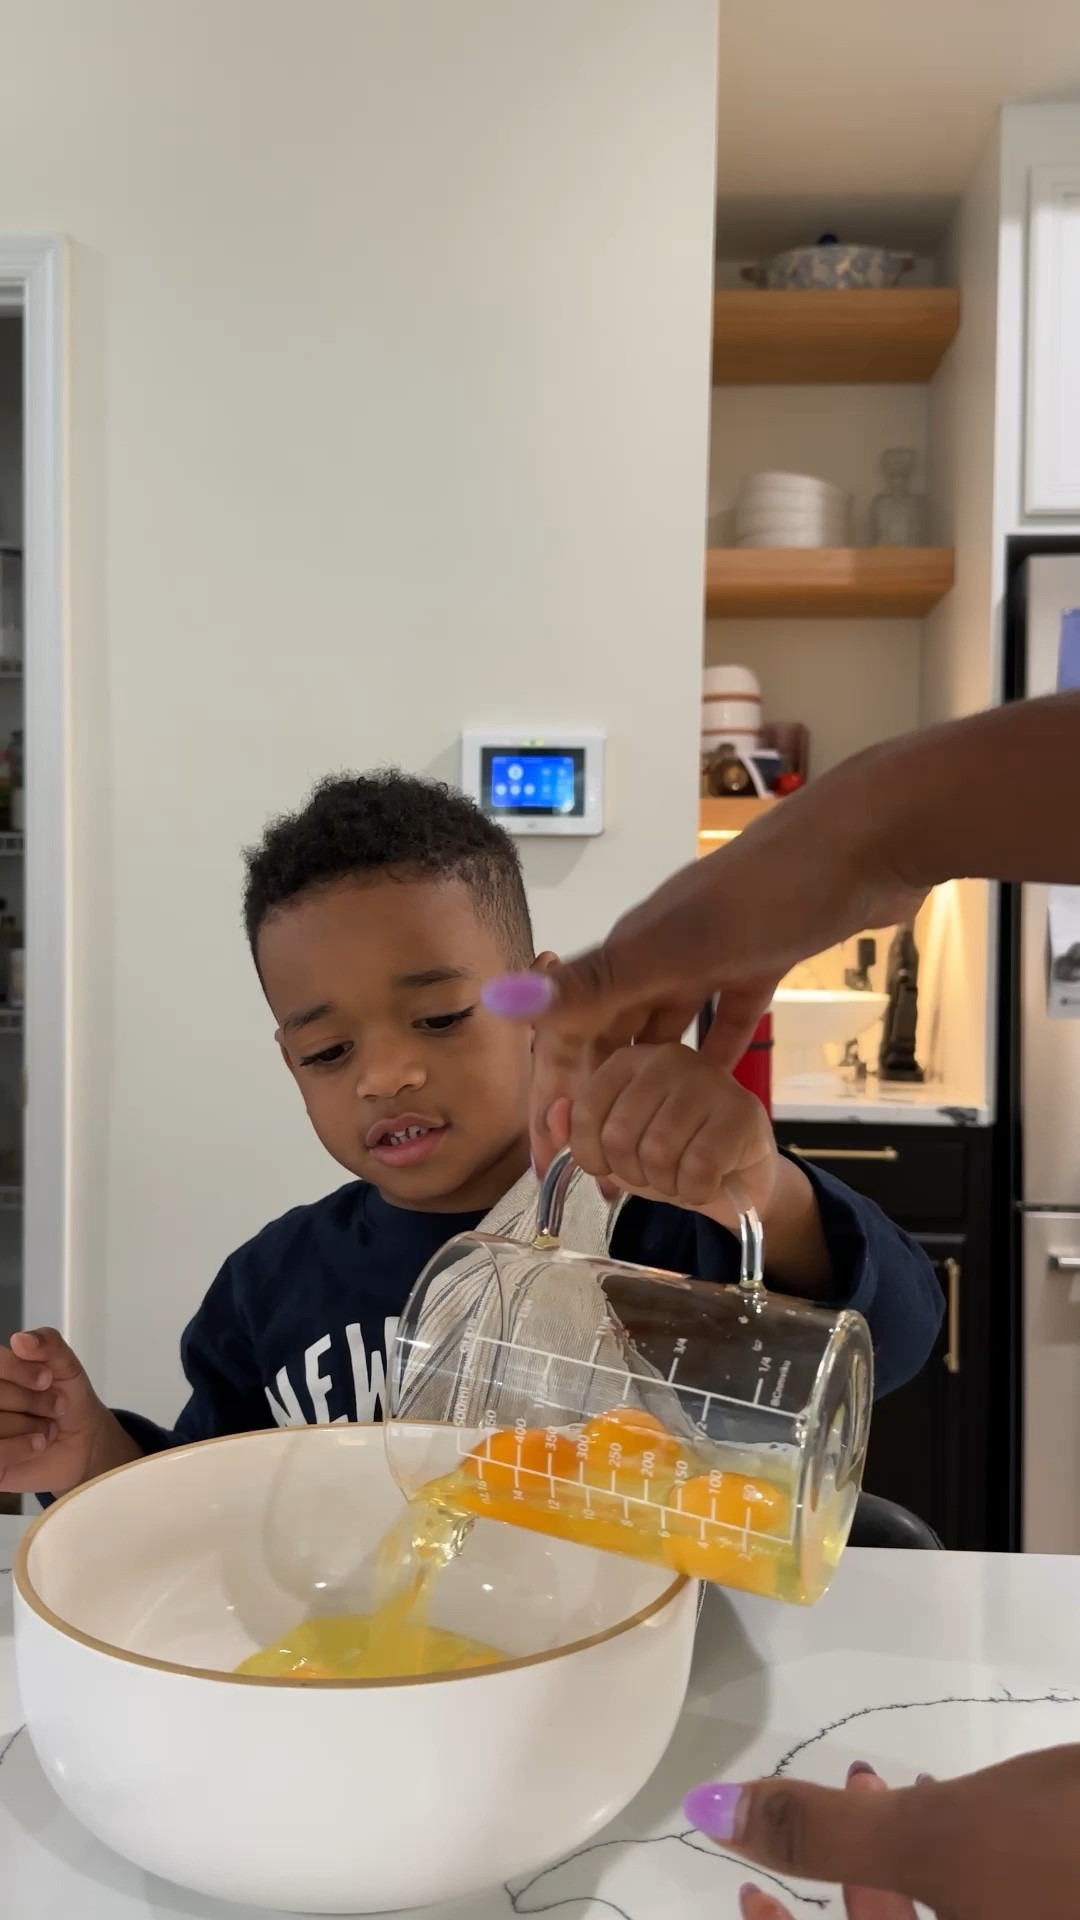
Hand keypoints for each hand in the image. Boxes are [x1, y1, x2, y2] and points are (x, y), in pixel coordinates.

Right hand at [0, 1327, 139, 1493]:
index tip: (46, 1379)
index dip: (17, 1370)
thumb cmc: (67, 1399)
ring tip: (45, 1427)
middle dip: (32, 1400)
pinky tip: (37, 1444)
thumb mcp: (65, 1365)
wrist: (83, 1440)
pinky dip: (21, 1448)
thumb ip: (48, 1344)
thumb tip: (21, 1339)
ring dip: (32, 1426)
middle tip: (54, 1406)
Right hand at [482, 773, 922, 1173]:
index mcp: (632, 947)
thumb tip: (501, 998)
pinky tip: (716, 1091)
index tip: (554, 1153)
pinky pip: (727, 1016)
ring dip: (652, 1080)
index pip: (571, 1027)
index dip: (556, 1090)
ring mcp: (714, 951)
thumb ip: (593, 982)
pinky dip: (716, 1053)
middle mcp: (662, 949)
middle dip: (600, 1094)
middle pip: (613, 1031)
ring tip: (649, 1141)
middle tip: (602, 1164)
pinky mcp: (761, 957)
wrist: (867, 844)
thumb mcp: (675, 946)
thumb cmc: (770, 891)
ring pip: (666, 1027)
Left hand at [549, 1041, 778, 1225]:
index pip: (585, 1112)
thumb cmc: (673, 1156)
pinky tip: (707, 1182)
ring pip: (658, 1153)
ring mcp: (710, 1078)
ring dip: (666, 1184)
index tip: (611, 1166)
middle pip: (619, 1136)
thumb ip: (577, 1131)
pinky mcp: (743, 1110)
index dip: (593, 1156)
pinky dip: (695, 1191)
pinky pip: (698, 1169)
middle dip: (633, 1174)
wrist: (738, 1178)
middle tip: (656, 1173)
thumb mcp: (615, 1147)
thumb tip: (554, 1118)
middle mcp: (668, 1057)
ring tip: (681, 1176)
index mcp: (629, 1060)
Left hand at [683, 1744, 1079, 1918]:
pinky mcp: (1051, 1915)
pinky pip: (988, 1914)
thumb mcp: (944, 1836)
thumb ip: (821, 1832)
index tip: (752, 1900)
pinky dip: (952, 1885)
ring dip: (898, 1883)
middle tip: (838, 1814)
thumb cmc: (1075, 1850)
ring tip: (891, 1788)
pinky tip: (956, 1811)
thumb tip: (706, 1817)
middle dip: (855, 1899)